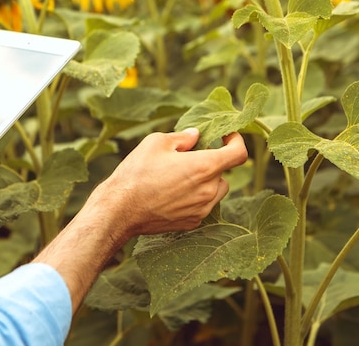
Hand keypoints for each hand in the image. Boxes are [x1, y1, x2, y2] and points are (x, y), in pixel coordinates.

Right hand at [33, 128, 246, 312]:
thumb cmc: (136, 173)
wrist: (120, 209)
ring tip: (178, 177)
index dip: (236, 140)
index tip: (226, 135)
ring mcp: (202, 209)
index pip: (238, 153)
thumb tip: (196, 136)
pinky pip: (203, 206)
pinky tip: (172, 193)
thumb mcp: (155, 143)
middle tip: (189, 158)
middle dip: (212, 162)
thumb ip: (182, 137)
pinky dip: (195, 197)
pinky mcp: (192, 222)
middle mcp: (208, 190)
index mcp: (204, 167)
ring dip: (206, 181)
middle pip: (225, 173)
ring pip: (215, 191)